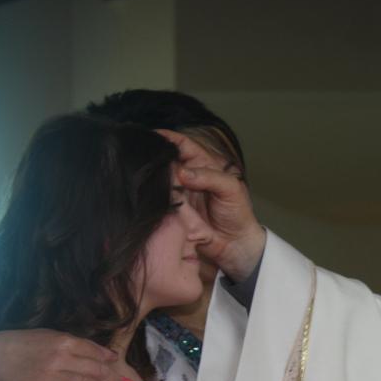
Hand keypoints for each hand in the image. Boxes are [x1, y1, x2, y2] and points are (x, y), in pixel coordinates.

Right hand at [0, 329, 126, 380]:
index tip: (121, 374)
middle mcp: (59, 357)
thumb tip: (108, 354)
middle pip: (95, 371)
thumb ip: (78, 344)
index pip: (95, 353)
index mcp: (63, 341)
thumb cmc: (24, 344)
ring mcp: (49, 376)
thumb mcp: (51, 336)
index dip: (111, 366)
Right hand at [157, 130, 265, 280]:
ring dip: (152, 180)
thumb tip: (182, 172)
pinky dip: (154, 199)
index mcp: (203, 166)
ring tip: (142, 175)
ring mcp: (178, 195)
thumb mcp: (230, 189)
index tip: (153, 135)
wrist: (235, 245)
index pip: (183, 146)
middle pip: (166, 162)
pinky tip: (148, 195)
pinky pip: (160, 203)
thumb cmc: (238, 214)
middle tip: (143, 158)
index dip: (169, 138)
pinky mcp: (173, 213)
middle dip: (156, 159)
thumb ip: (209, 177)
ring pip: (159, 182)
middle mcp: (187, 178)